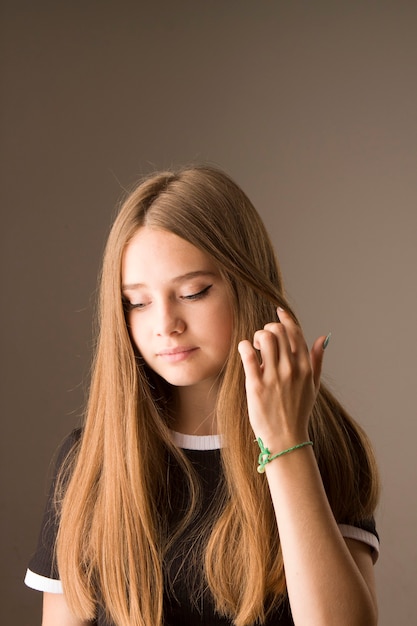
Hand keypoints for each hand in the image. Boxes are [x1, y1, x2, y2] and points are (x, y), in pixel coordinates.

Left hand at [238, 308, 327, 448]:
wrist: (286, 439)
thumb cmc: (298, 412)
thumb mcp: (313, 386)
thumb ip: (317, 360)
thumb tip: (323, 337)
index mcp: (305, 368)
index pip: (295, 333)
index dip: (286, 318)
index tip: (278, 312)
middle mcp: (291, 369)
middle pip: (278, 331)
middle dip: (268, 329)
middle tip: (263, 340)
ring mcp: (273, 377)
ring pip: (264, 338)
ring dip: (256, 336)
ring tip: (254, 347)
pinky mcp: (256, 385)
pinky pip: (248, 354)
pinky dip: (244, 346)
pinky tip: (245, 350)